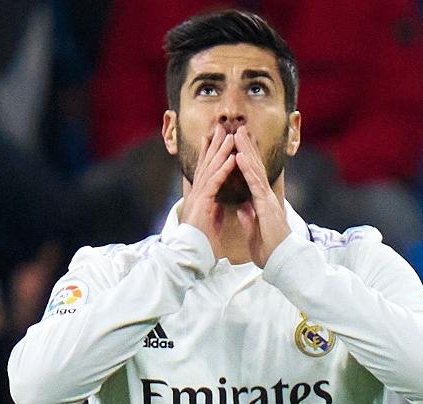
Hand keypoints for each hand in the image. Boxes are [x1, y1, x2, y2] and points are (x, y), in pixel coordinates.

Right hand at [180, 124, 236, 256]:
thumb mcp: (209, 222)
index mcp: (201, 197)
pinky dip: (223, 168)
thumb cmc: (200, 242)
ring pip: (210, 168)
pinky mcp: (203, 203)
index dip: (211, 155)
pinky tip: (231, 157)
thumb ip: (212, 210)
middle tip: (220, 128)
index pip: (207, 171)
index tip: (216, 141)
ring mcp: (199, 196)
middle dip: (214, 145)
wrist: (191, 255)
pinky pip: (215, 182)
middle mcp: (198, 193)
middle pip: (207, 164)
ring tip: (228, 135)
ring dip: (220, 151)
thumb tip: (216, 203)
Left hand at [234, 126, 290, 267]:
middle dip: (246, 147)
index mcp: (261, 202)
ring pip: (255, 170)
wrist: (282, 262)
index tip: (238, 146)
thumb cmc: (270, 250)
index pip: (251, 176)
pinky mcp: (266, 205)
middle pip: (254, 167)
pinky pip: (254, 184)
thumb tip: (243, 206)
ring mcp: (267, 199)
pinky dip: (247, 168)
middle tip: (238, 129)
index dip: (245, 160)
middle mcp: (265, 197)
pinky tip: (240, 155)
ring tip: (238, 133)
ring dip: (246, 150)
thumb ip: (249, 217)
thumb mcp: (254, 231)